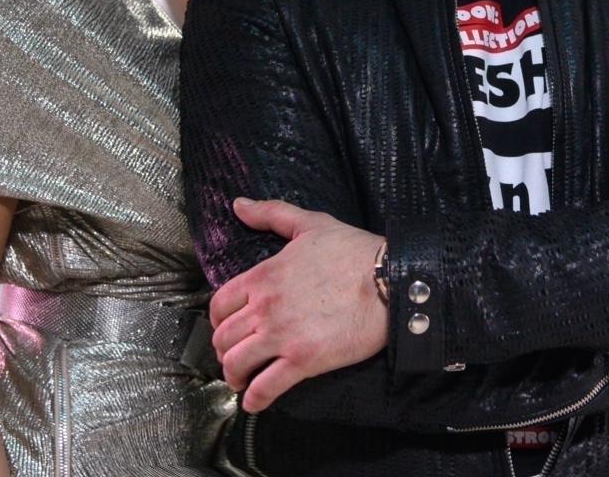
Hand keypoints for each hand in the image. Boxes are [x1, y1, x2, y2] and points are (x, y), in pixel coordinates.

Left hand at [209, 197, 386, 413]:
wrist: (390, 280)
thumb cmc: (353, 252)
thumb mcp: (309, 224)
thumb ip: (270, 213)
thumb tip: (239, 205)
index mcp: (263, 276)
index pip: (219, 305)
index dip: (218, 320)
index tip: (226, 327)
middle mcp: (265, 307)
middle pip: (224, 337)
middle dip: (223, 350)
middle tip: (233, 356)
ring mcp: (283, 335)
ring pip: (237, 363)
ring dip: (233, 375)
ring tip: (241, 380)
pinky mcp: (304, 360)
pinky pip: (266, 387)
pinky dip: (254, 399)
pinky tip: (253, 403)